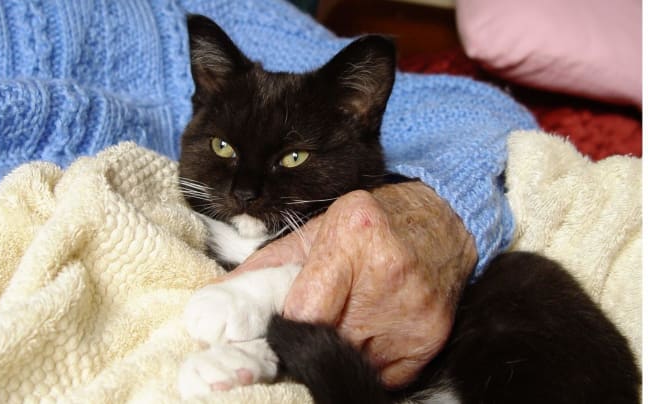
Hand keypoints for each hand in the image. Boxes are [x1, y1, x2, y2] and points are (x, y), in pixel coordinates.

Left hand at [229, 181, 476, 387]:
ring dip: (340, 350)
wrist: (442, 223)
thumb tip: (213, 300)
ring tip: (343, 323)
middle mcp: (387, 274)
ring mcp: (412, 310)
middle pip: (327, 339)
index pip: (303, 311)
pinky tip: (370, 334)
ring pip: (353, 360)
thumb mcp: (318, 229)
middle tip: (307, 328)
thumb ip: (266, 266)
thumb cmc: (371, 224)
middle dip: (311, 338)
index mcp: (353, 237)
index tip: (276, 330)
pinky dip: (369, 362)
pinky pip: (384, 375)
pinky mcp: (430, 337)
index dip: (284, 327)